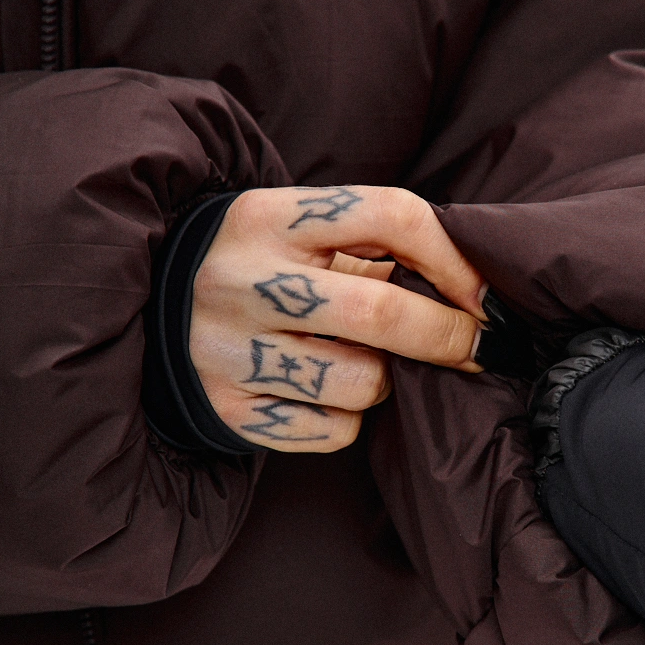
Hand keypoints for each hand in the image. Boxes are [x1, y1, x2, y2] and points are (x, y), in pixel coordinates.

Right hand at [189, 185, 487, 451]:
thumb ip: (382, 249)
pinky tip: (328, 391)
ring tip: (372, 361)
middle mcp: (242, 280)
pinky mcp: (227, 409)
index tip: (485, 294)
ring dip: (391, 379)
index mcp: (271, 217)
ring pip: (362, 382)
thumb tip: (477, 297)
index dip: (454, 258)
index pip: (390, 215)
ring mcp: (228, 349)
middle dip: (449, 335)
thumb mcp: (309, 232)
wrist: (159, 304)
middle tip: (482, 347)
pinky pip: (332, 430)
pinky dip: (350, 417)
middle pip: (380, 310)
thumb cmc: (270, 263)